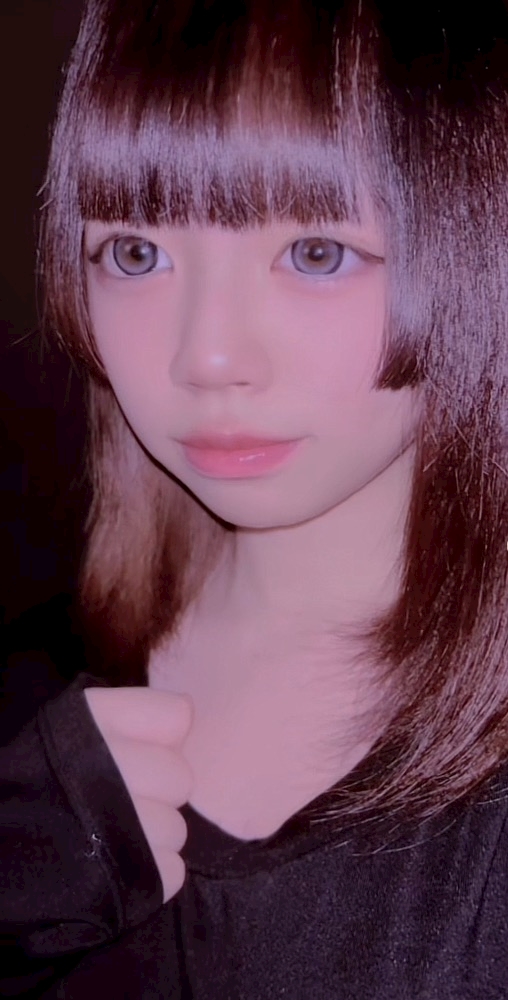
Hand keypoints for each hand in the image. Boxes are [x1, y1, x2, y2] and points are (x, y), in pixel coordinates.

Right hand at [84, 686, 193, 903]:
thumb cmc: (38, 783)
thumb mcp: (74, 729)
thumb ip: (135, 714)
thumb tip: (187, 713)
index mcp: (92, 723)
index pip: (173, 716)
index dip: (156, 737)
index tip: (132, 751)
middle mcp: (110, 767)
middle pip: (180, 777)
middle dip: (156, 792)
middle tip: (119, 802)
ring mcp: (124, 827)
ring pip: (177, 827)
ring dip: (151, 837)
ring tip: (112, 838)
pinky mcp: (134, 880)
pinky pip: (173, 869)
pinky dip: (150, 873)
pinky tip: (118, 867)